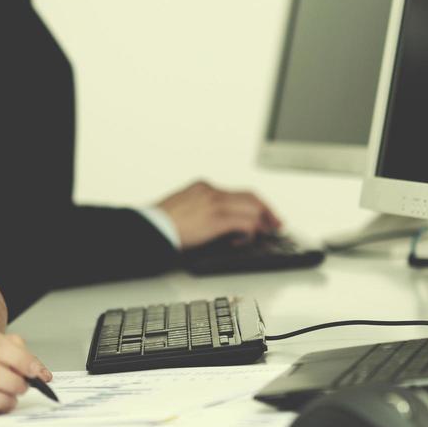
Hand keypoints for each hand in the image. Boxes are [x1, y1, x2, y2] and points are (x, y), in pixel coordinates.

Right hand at [157, 181, 281, 248]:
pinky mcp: (217, 219)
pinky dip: (251, 231)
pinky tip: (246, 239)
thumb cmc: (161, 224)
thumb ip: (202, 209)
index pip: (236, 192)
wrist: (151, 228)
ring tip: (267, 233)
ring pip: (252, 207)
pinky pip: (245, 222)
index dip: (254, 203)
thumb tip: (221, 224)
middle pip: (249, 196)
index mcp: (202, 186)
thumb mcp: (183, 208)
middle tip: (276, 223)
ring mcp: (214, 203)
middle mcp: (211, 191)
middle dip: (267, 210)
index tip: (262, 213)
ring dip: (263, 221)